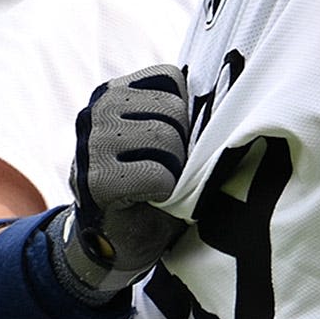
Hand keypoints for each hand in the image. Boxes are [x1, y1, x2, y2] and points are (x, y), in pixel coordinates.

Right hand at [54, 64, 191, 300]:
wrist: (121, 241)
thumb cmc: (155, 184)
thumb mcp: (168, 135)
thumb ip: (182, 109)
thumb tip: (230, 84)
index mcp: (114, 93)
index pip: (171, 77)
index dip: (187, 113)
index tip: (174, 141)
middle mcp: (96, 110)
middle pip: (173, 110)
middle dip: (184, 146)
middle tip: (169, 171)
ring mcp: (90, 143)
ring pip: (165, 139)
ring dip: (176, 171)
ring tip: (158, 185)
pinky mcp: (95, 180)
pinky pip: (157, 176)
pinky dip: (165, 192)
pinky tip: (150, 199)